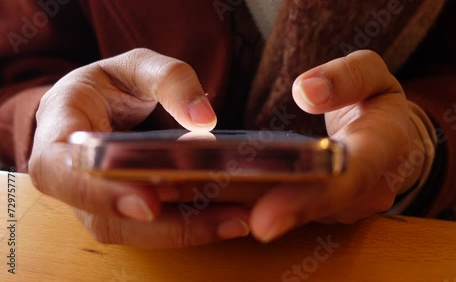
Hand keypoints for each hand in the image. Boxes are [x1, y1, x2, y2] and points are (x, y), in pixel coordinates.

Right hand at [29, 48, 250, 247]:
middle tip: (226, 217)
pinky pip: (146, 228)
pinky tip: (225, 218)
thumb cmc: (111, 84)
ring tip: (235, 219)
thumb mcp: (137, 65)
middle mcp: (68, 174)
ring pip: (129, 230)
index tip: (149, 204)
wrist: (101, 104)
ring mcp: (91, 198)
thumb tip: (205, 119)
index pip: (60, 171)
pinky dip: (186, 226)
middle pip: (102, 216)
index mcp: (60, 128)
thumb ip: (170, 79)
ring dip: (183, 231)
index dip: (99, 193)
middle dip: (165, 225)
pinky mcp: (118, 209)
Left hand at [249, 50, 424, 241]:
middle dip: (285, 214)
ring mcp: (354, 206)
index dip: (311, 196)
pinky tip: (238, 204)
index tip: (269, 216)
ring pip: (310, 213)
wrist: (398, 141)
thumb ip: (345, 76)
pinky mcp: (335, 212)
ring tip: (226, 204)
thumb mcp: (373, 75)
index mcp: (384, 145)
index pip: (350, 174)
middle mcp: (373, 187)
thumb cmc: (377, 105)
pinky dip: (271, 207)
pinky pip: (303, 212)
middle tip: (246, 223)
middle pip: (325, 204)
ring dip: (271, 212)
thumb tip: (306, 92)